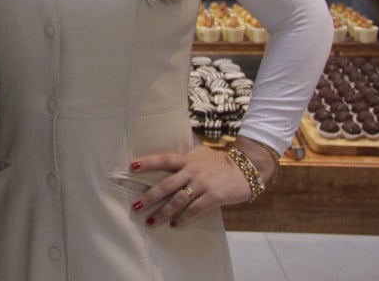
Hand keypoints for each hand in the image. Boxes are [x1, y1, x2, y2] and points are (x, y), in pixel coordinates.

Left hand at [128, 144, 253, 228]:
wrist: (247, 168)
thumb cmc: (221, 162)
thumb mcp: (201, 153)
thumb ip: (185, 156)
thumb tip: (167, 155)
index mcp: (188, 159)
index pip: (164, 159)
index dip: (148, 162)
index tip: (132, 166)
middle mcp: (193, 171)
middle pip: (166, 185)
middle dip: (150, 196)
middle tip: (136, 206)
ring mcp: (203, 184)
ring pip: (178, 200)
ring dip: (163, 212)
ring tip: (151, 221)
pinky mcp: (214, 196)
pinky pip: (195, 210)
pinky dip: (183, 218)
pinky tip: (174, 224)